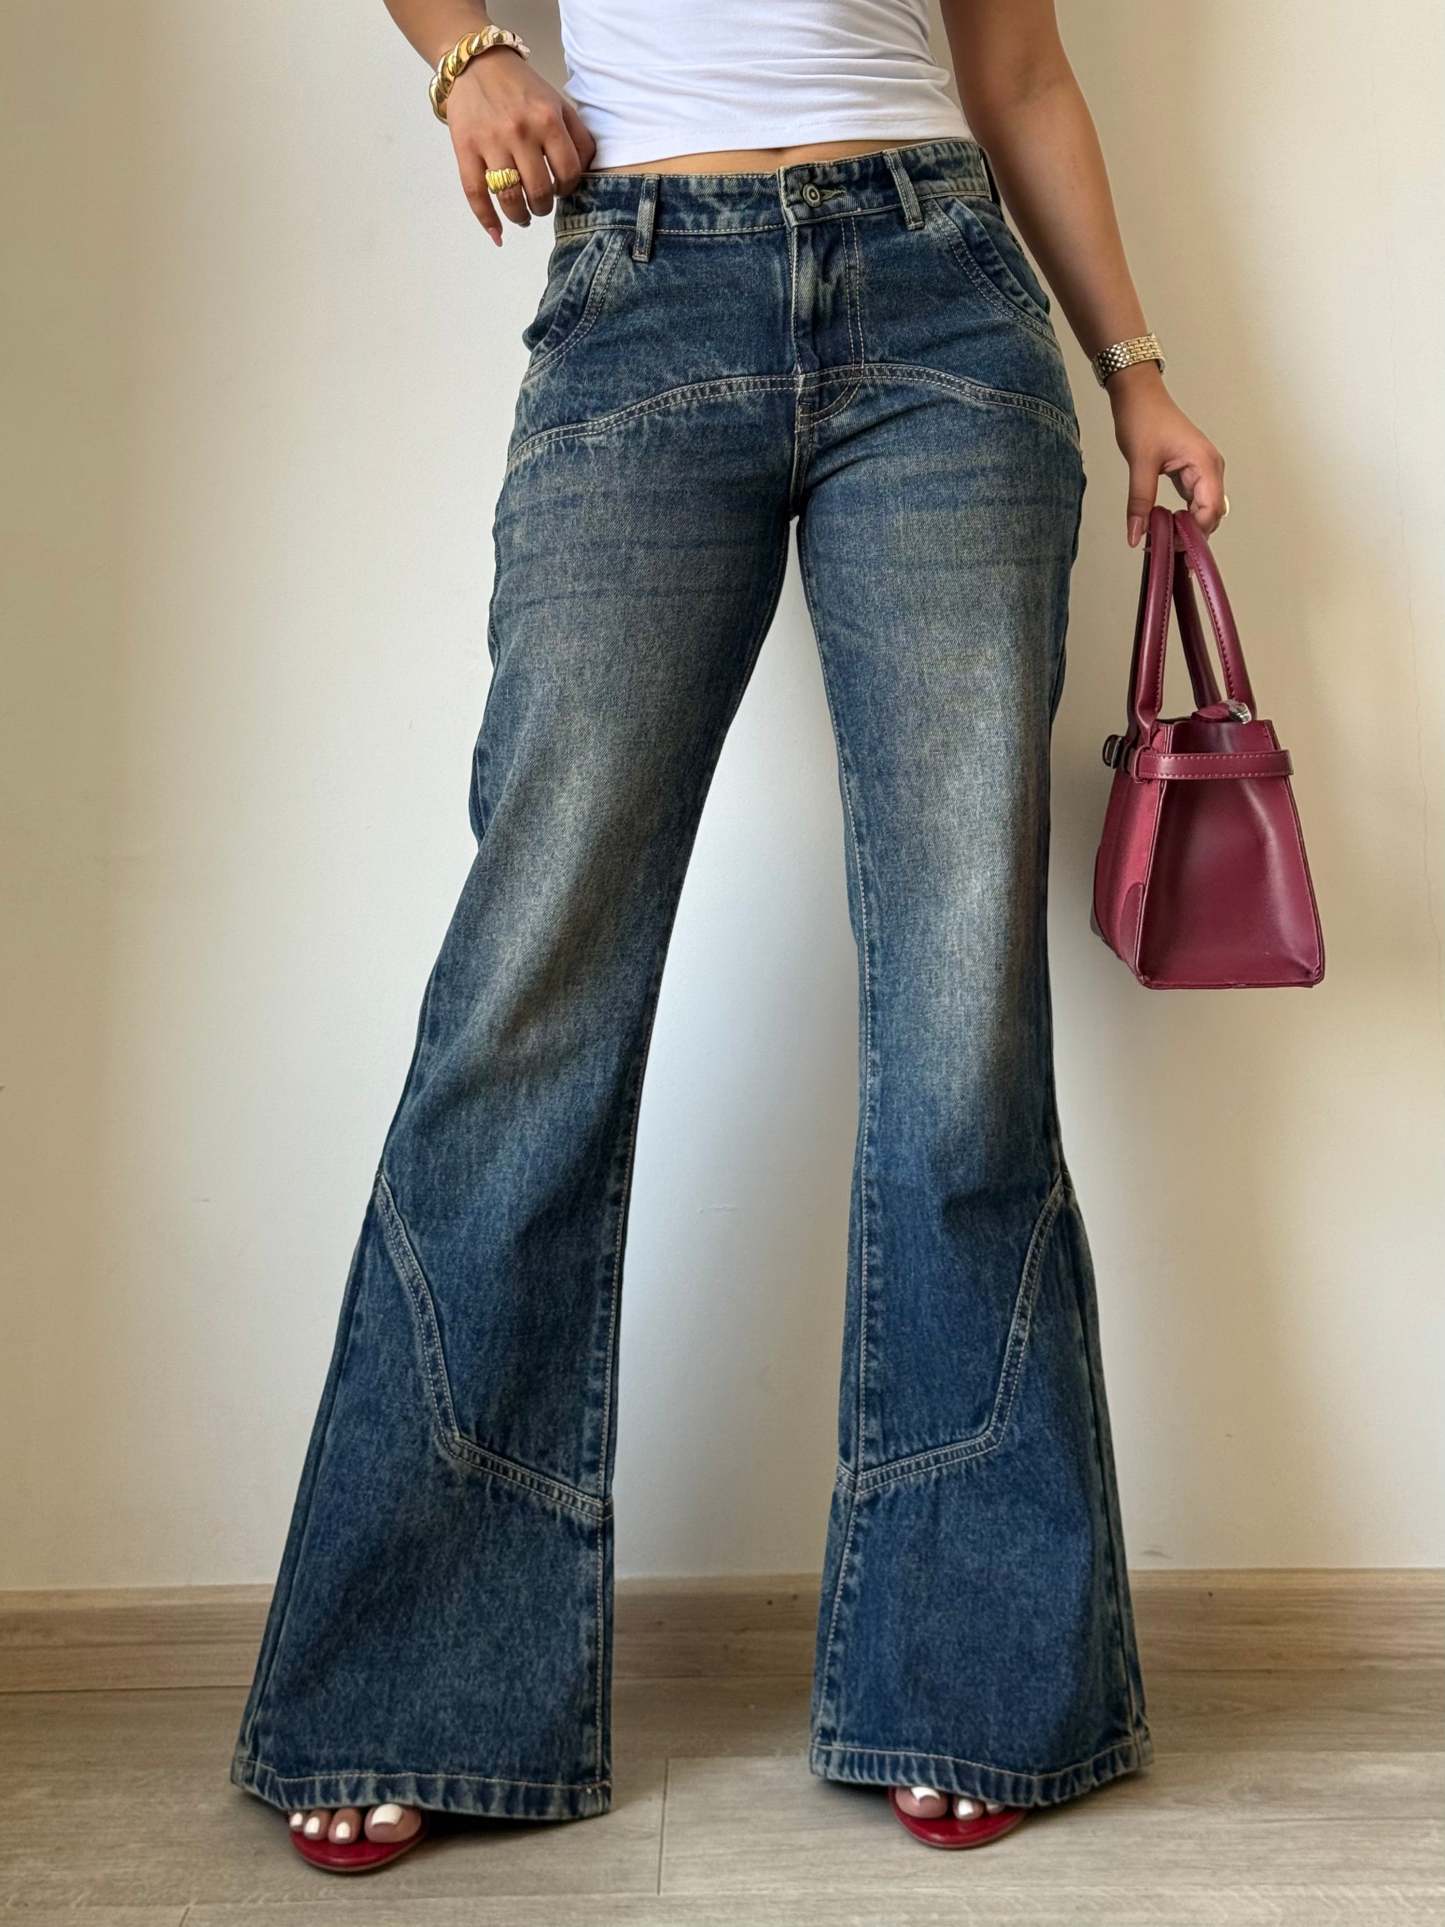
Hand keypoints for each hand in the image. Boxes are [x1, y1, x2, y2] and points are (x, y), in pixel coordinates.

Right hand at [443, 52, 595, 244]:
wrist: (477, 63)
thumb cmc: (521, 88)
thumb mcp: (558, 103)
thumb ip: (577, 137)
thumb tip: (586, 175)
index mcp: (548, 119)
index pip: (569, 173)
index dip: (568, 188)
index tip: (560, 187)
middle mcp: (520, 132)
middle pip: (539, 191)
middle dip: (543, 206)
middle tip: (540, 203)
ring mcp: (490, 142)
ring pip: (510, 198)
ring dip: (520, 216)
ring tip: (523, 216)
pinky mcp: (465, 149)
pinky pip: (476, 195)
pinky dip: (487, 220)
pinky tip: (498, 234)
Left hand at [1108, 364, 1225, 546]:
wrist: (1139, 395)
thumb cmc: (1144, 417)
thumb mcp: (1140, 463)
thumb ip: (1139, 502)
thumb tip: (1137, 535)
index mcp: (1205, 463)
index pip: (1210, 511)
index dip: (1194, 534)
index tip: (1172, 546)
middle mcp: (1210, 467)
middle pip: (1211, 514)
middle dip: (1192, 534)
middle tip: (1165, 547)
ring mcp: (1202, 470)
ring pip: (1203, 510)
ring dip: (1187, 526)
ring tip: (1164, 539)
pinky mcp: (1191, 472)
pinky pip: (1194, 501)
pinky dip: (1183, 515)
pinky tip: (1166, 525)